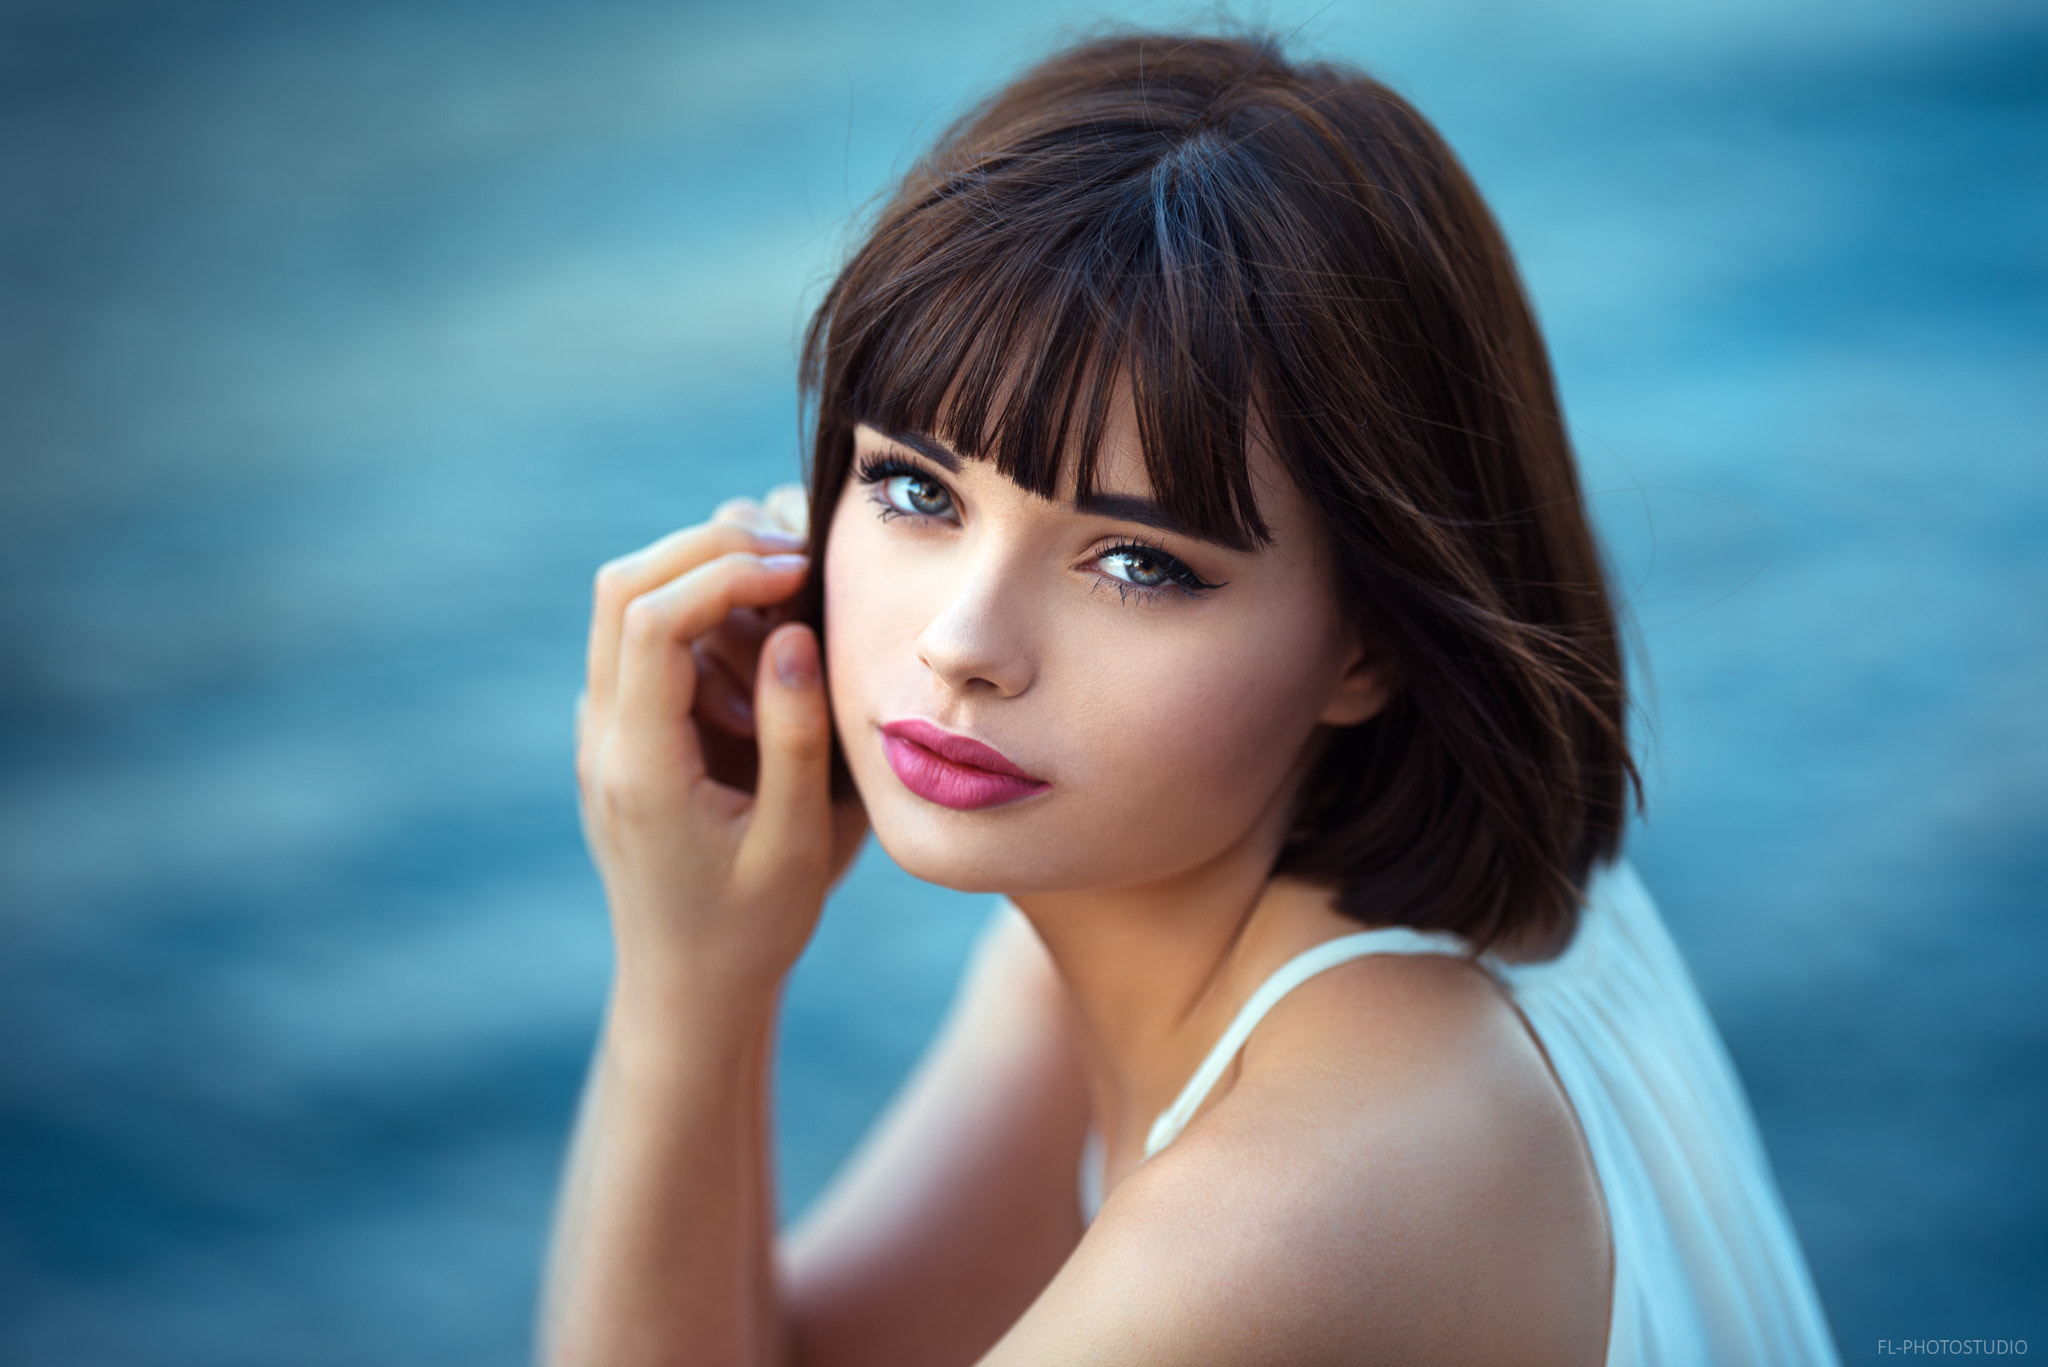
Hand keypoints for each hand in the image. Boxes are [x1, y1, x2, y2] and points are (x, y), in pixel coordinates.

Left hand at [576, 487, 865, 1011]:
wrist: (687, 989)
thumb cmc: (753, 928)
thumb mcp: (798, 844)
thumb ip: (796, 736)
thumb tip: (791, 630)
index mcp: (640, 767)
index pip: (652, 619)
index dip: (727, 572)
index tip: (803, 573)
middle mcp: (602, 738)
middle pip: (623, 584)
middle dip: (710, 547)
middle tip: (799, 561)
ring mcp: (600, 731)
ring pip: (625, 601)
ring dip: (703, 577)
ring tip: (788, 607)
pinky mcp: (617, 731)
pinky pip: (641, 638)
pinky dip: (699, 614)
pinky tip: (763, 652)